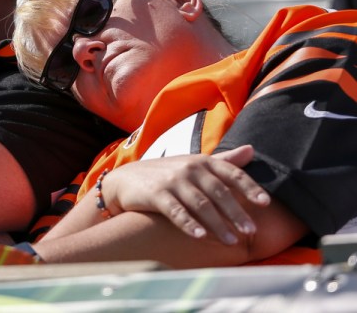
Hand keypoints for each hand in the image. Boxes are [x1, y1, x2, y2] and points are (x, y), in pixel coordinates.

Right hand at [104, 145, 269, 243]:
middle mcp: (189, 168)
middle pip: (218, 191)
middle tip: (251, 231)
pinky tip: (201, 236)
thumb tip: (252, 149)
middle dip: (236, 212)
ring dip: (217, 223)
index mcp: (202, 161)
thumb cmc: (165, 174)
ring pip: (200, 204)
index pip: (231, 172)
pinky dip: (189, 224)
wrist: (125, 180)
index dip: (249, 187)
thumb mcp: (193, 163)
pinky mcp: (156, 195)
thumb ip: (224, 160)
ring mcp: (172, 181)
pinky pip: (176, 211)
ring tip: (232, 241)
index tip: (265, 203)